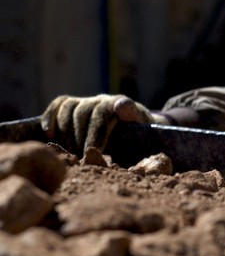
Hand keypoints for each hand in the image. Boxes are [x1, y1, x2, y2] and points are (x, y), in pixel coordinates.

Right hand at [41, 94, 166, 154]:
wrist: (137, 125)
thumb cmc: (141, 132)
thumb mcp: (144, 127)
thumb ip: (133, 116)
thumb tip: (121, 105)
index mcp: (119, 104)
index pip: (102, 113)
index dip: (95, 133)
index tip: (93, 152)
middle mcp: (101, 99)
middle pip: (83, 113)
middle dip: (80, 137)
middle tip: (79, 157)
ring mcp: (87, 100)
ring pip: (69, 109)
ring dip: (66, 131)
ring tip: (69, 151)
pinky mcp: (75, 104)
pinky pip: (59, 104)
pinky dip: (51, 116)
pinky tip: (49, 133)